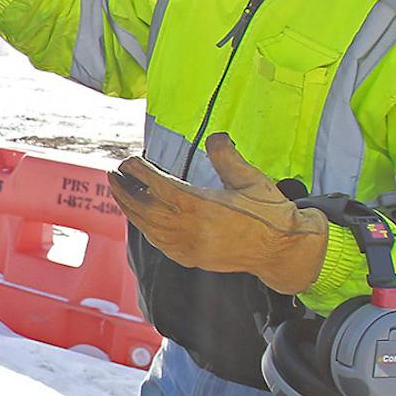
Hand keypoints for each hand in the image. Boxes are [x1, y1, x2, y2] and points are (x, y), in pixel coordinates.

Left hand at [109, 133, 326, 293]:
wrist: (283, 251)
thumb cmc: (270, 213)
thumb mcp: (252, 180)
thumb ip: (228, 157)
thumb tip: (214, 137)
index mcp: (202, 206)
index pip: (159, 186)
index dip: (140, 173)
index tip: (128, 161)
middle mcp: (190, 228)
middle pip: (145, 208)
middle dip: (125, 191)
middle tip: (112, 174)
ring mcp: (188, 247)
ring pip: (148, 228)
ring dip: (131, 210)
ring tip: (120, 193)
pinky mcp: (191, 259)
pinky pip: (158, 243)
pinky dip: (145, 229)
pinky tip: (140, 218)